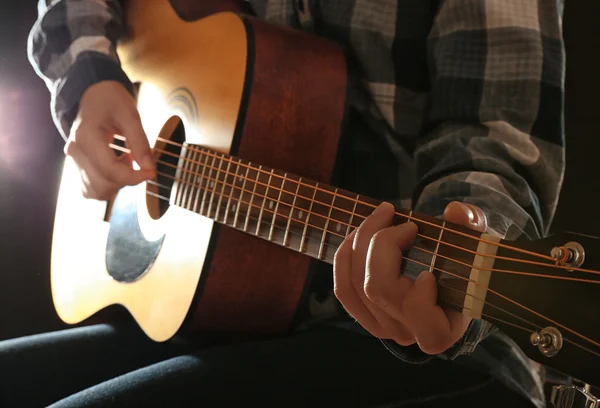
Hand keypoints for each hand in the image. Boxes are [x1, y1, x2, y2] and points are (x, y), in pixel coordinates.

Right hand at [64, 81, 154, 199]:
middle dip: (126, 179)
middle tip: (137, 160)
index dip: (134, 177)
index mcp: (86, 137)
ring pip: (96, 191)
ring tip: (126, 160)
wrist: (93, 93)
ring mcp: (73, 160)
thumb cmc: (112, 100)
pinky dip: (108, 184)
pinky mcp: (76, 166)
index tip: (152, 172)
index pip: (110, 170)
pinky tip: (117, 165)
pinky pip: (91, 188)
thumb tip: (149, 169)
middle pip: (103, 184)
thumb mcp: (130, 115)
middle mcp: (75, 151)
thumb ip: (140, 142)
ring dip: (117, 184)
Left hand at [333, 201, 487, 354]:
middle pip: (378, 288)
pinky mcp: (364, 317)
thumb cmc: (468, 270)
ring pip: (356, 284)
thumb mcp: (477, 247)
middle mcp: (408, 333)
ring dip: (361, 240)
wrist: (454, 290)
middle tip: (397, 216)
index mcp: (440, 329)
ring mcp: (383, 328)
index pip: (418, 315)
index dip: (419, 292)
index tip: (429, 269)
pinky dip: (345, 258)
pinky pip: (343, 290)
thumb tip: (455, 212)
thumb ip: (471, 228)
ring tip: (381, 215)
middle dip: (381, 242)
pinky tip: (357, 235)